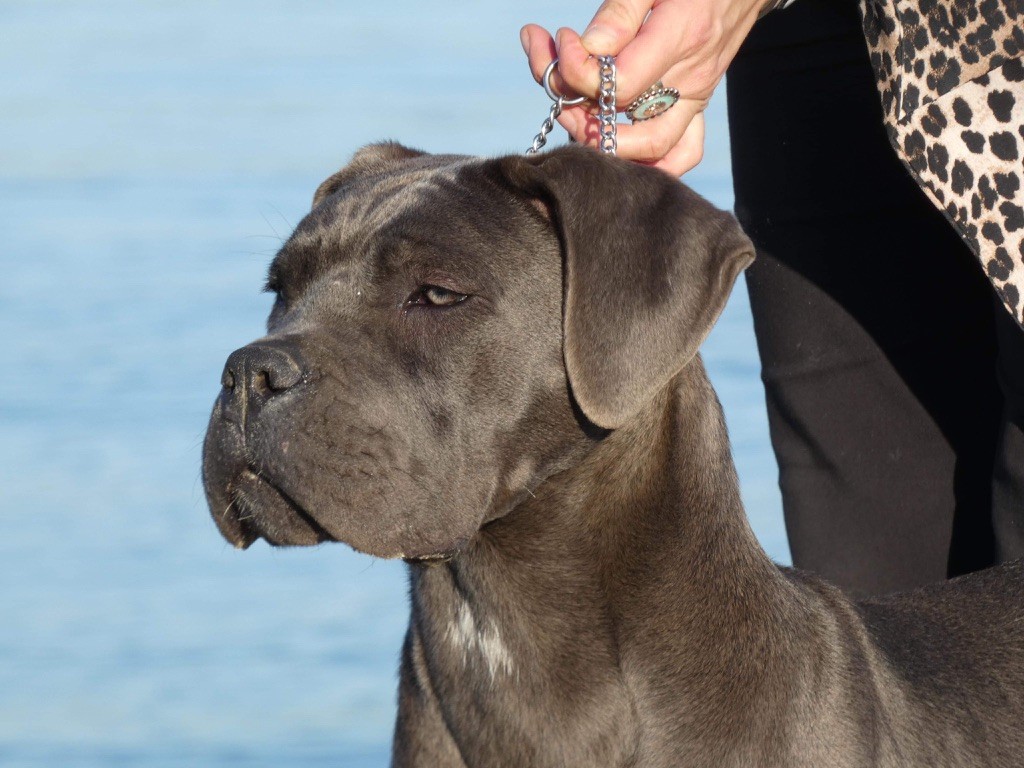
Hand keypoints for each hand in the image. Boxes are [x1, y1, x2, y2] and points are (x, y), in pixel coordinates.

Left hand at [521, 0, 766, 175]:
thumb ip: (619, 15)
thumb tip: (587, 50)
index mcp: (680, 39)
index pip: (618, 86)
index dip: (576, 71)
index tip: (561, 40)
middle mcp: (691, 80)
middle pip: (630, 131)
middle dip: (580, 118)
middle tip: (554, 86)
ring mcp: (696, 99)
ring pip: (654, 152)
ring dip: (607, 145)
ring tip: (574, 113)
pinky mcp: (697, 106)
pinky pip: (682, 152)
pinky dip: (649, 160)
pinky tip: (613, 141)